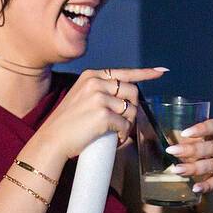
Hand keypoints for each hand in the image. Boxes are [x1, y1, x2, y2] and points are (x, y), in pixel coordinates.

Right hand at [39, 67, 165, 160]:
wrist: (51, 140)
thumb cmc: (67, 124)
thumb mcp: (81, 97)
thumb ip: (100, 92)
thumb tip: (126, 101)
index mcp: (91, 76)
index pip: (124, 72)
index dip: (145, 73)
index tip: (161, 72)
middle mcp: (95, 82)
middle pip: (132, 92)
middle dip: (133, 108)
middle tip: (124, 122)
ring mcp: (99, 98)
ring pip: (131, 110)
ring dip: (128, 124)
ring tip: (117, 133)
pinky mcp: (103, 115)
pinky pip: (125, 125)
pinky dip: (123, 135)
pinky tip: (115, 139)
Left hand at [164, 117, 212, 193]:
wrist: (206, 176)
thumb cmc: (191, 153)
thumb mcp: (183, 142)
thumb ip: (166, 135)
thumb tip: (138, 131)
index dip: (202, 128)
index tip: (184, 133)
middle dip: (192, 149)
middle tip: (171, 151)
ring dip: (195, 167)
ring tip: (177, 170)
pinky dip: (207, 185)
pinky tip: (195, 187)